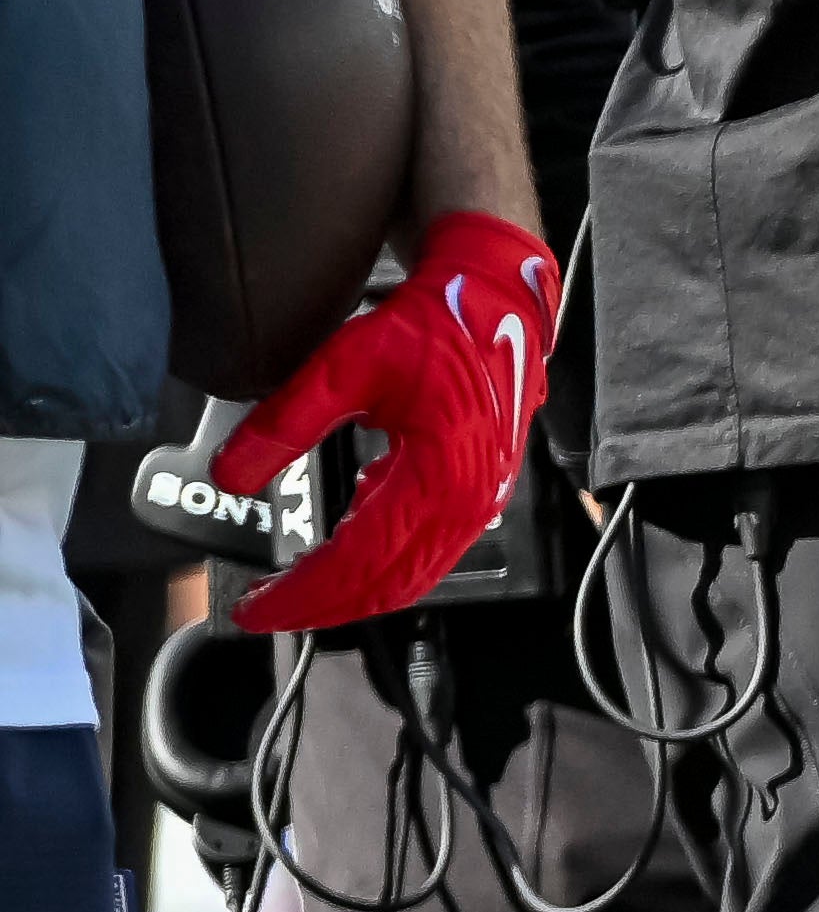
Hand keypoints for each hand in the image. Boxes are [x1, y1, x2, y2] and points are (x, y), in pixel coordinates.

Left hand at [211, 210, 555, 635]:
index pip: (358, 563)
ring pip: (411, 578)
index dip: (301, 593)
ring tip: (297, 592)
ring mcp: (480, 504)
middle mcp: (468, 504)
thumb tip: (232, 474)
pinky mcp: (478, 494)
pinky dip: (382, 567)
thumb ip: (284, 424)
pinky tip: (345, 551)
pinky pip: (427, 553)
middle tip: (264, 611)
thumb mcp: (345, 366)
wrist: (494, 301)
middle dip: (321, 607)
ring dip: (352, 594)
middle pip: (388, 586)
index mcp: (439, 479)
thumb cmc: (434, 327)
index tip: (253, 606)